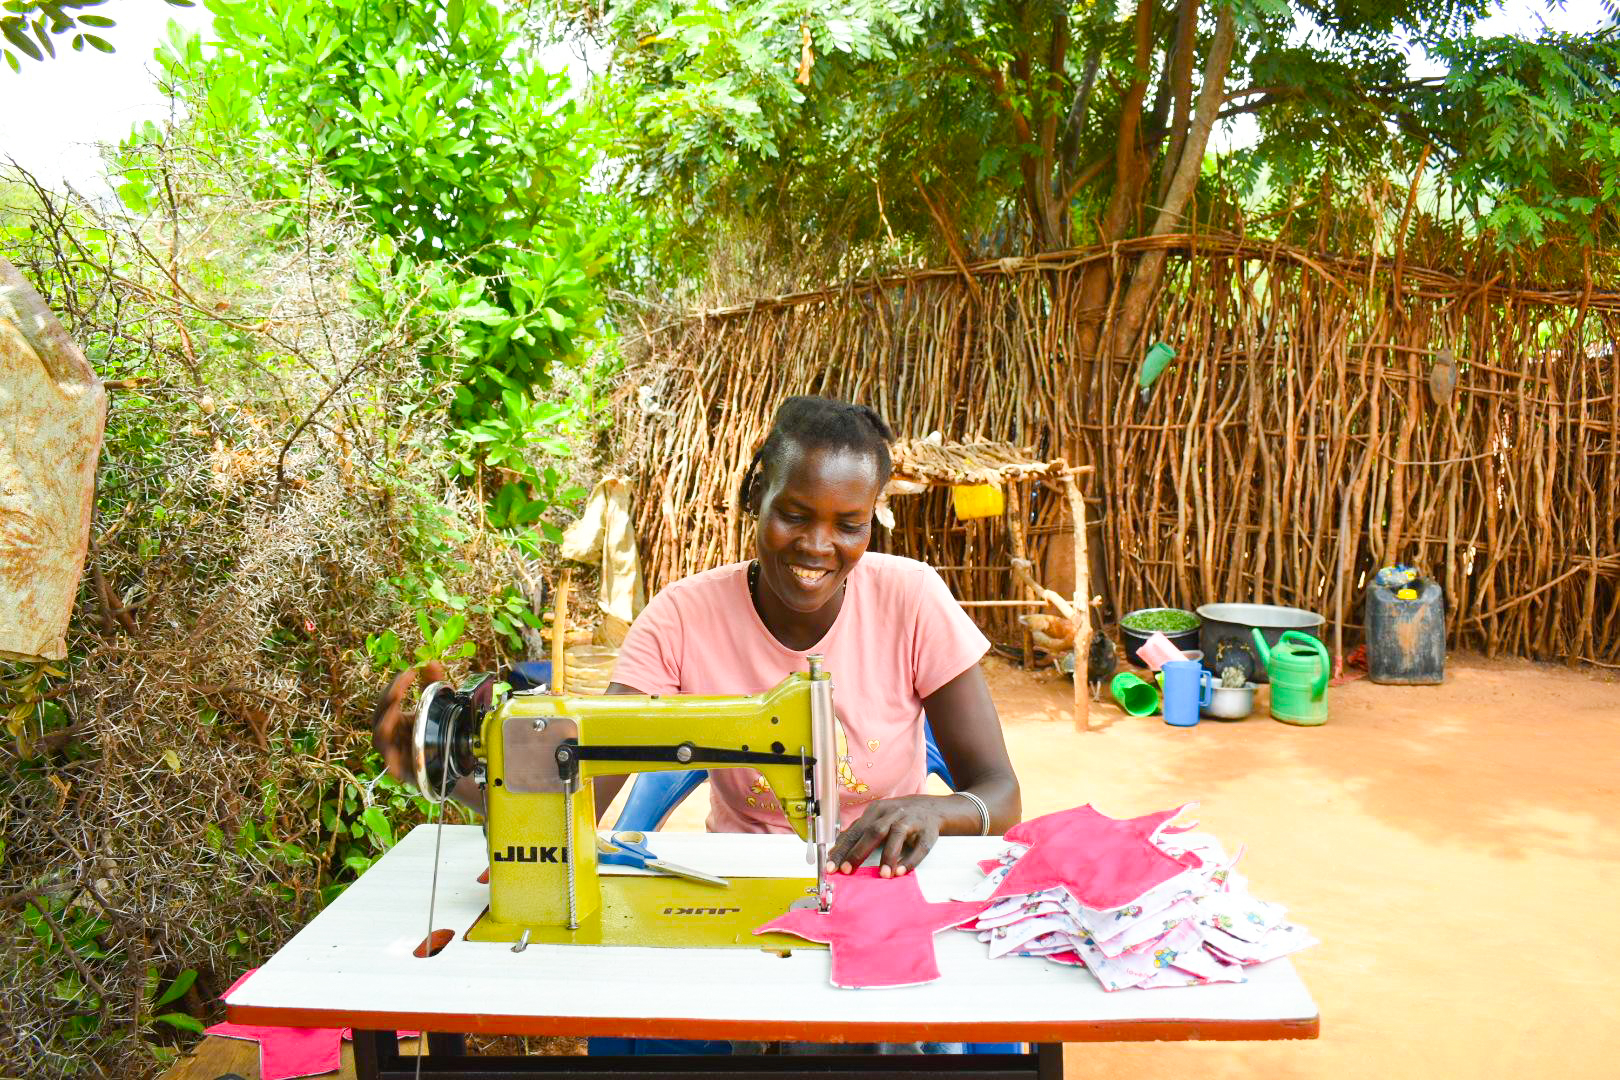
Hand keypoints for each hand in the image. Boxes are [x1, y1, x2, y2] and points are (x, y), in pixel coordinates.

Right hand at [370, 660, 445, 785]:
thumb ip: (432, 683)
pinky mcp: (399, 770)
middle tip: (400, 688)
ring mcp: (391, 751)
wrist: (447, 761)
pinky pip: (391, 763)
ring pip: (379, 737)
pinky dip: (392, 758)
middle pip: (379, 715)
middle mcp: (388, 734)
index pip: (387, 698)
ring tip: (394, 708)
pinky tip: (396, 748)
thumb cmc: (435, 731)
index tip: (410, 672)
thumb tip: (431, 661)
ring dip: (385, 722)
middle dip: (387, 700)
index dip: (396, 684)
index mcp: (393, 718)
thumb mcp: (437, 705)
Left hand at [824, 795, 951, 878]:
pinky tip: (901, 871)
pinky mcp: (927, 831)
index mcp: (876, 811)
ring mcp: (910, 820)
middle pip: (873, 831)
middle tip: (847, 870)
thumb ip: (860, 833)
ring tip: (882, 875)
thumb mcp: (878, 819)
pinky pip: (919, 847)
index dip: (843, 848)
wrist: (932, 808)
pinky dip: (910, 860)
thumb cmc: (898, 817)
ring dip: (888, 856)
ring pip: (896, 835)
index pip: (855, 830)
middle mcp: (892, 813)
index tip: (831, 866)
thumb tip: (836, 852)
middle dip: (858, 851)